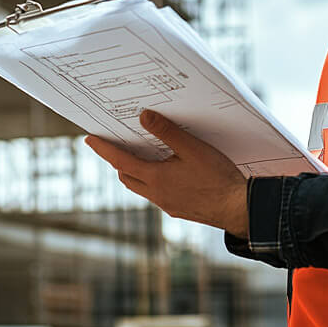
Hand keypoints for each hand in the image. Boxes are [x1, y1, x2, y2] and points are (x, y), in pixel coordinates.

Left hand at [84, 109, 248, 237]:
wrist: (237, 208)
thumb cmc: (217, 177)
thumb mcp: (192, 148)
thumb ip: (167, 132)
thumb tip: (144, 116)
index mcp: (155, 178)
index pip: (120, 161)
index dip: (104, 149)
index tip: (89, 139)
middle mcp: (156, 194)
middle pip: (127, 176)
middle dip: (119, 160)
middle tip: (117, 144)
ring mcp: (167, 204)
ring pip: (141, 187)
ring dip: (135, 171)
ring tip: (141, 155)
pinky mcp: (179, 210)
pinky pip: (156, 194)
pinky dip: (152, 181)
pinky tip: (168, 173)